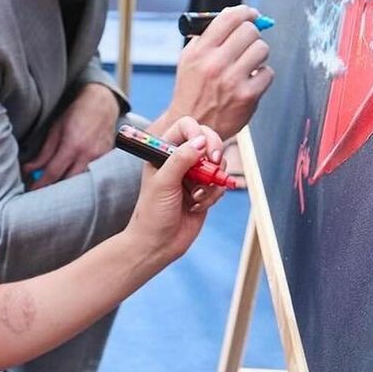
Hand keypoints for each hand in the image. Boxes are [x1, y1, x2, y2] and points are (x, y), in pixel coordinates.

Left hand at [23, 83, 120, 189]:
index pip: (54, 173)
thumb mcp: (56, 129)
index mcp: (73, 146)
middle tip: (43, 195)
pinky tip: (73, 181)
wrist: (103, 103)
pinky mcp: (108, 160)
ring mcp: (101, 158)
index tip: (32, 192)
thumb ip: (44, 152)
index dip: (41, 185)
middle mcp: (89, 154)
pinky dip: (82, 181)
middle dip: (55, 191)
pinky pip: (93, 176)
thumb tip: (29, 169)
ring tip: (57, 191)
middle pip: (69, 183)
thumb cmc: (77, 113)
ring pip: (82, 183)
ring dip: (69, 188)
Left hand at [125, 115, 227, 263]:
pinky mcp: (204, 191)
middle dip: (214, 153)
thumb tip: (200, 141)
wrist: (158, 244)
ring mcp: (193, 175)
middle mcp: (179, 160)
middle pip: (207, 140)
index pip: (185, 127)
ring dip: (212, 180)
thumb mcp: (163, 183)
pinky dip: (213, 195)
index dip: (198, 133)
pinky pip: (219, 184)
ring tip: (196, 196)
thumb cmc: (152, 214)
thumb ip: (180, 159)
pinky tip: (197, 206)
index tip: (203, 148)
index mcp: (163, 152)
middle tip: (213, 164)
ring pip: (217, 164)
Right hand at [159, 4, 273, 140]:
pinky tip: (250, 82)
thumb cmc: (193, 90)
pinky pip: (268, 73)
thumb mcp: (190, 59)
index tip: (251, 15)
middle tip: (248, 44)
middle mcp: (214, 64)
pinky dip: (262, 76)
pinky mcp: (247, 96)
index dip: (245, 12)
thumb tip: (236, 14)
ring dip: (258, 55)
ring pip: (262, 49)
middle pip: (249, 31)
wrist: (193, 124)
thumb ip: (209, 36)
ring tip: (249, 64)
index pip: (229, 18)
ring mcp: (232, 81)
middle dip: (252, 35)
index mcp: (199, 52)